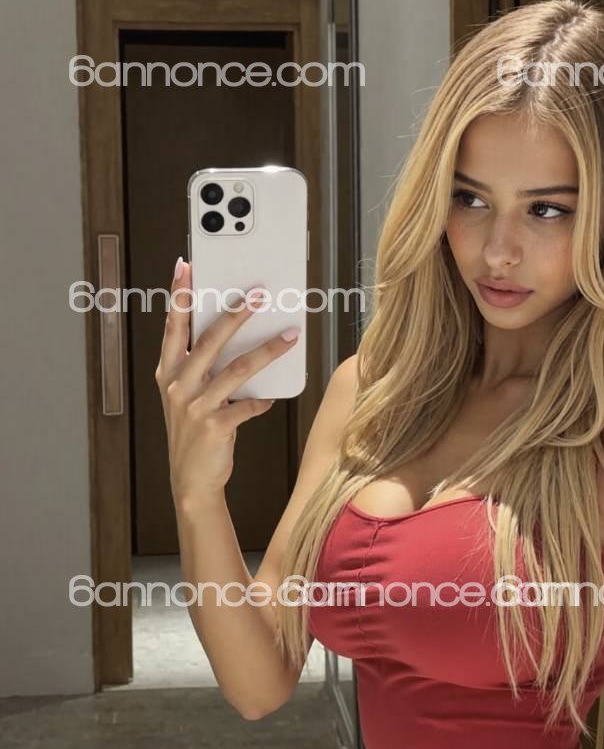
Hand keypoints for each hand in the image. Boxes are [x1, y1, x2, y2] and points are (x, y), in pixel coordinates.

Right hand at [155, 258, 299, 505]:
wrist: (191, 480)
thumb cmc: (194, 433)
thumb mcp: (188, 397)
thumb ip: (203, 369)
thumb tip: (237, 338)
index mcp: (169, 372)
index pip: (173, 326)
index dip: (179, 296)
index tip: (186, 267)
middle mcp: (178, 385)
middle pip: (210, 339)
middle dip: (236, 313)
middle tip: (258, 293)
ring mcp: (195, 406)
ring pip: (236, 369)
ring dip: (267, 350)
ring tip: (289, 335)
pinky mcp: (215, 426)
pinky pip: (247, 405)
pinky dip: (263, 399)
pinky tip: (274, 395)